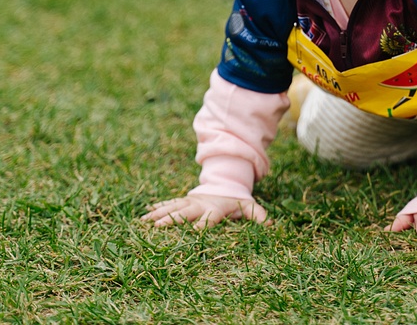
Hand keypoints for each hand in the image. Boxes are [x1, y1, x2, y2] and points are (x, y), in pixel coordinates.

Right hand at [141, 193, 268, 228]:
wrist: (224, 184)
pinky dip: (157, 208)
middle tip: (157, 227)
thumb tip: (271, 224)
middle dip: (171, 218)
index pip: (209, 218)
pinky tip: (145, 214)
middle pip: (185, 212)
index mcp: (215, 208)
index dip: (203, 225)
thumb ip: (258, 215)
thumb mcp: (248, 207)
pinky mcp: (183, 201)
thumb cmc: (235, 202)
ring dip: (159, 213)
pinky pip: (168, 204)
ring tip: (145, 221)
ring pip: (173, 207)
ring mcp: (190, 201)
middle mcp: (200, 204)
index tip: (193, 232)